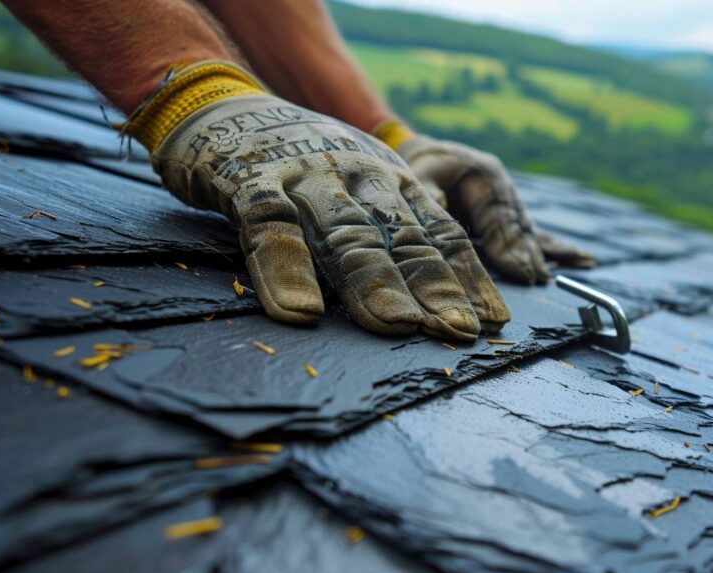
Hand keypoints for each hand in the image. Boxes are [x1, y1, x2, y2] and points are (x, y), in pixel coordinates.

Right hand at [150, 91, 509, 340]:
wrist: (220, 102)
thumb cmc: (301, 161)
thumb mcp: (358, 185)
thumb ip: (390, 230)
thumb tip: (436, 300)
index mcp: (389, 178)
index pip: (438, 231)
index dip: (467, 276)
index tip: (492, 321)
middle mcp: (356, 173)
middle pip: (401, 235)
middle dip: (434, 285)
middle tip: (459, 330)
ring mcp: (303, 175)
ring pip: (345, 231)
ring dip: (373, 281)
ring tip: (398, 326)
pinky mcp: (247, 180)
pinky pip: (269, 226)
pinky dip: (285, 269)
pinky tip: (300, 313)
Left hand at [392, 134, 596, 282]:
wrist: (433, 157)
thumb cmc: (422, 169)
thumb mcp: (419, 176)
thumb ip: (430, 195)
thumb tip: (441, 210)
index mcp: (484, 174)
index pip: (498, 215)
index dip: (509, 244)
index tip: (519, 270)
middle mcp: (504, 187)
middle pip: (519, 226)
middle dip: (528, 254)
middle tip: (535, 280)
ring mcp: (512, 200)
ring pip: (529, 231)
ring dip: (542, 255)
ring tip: (549, 278)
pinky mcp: (513, 215)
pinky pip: (537, 233)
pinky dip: (558, 248)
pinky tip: (583, 260)